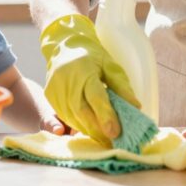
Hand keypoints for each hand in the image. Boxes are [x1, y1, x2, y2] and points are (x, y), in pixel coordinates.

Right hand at [39, 14, 139, 143]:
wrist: (64, 44)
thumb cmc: (91, 54)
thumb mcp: (110, 64)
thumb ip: (122, 86)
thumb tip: (136, 107)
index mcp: (84, 69)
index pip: (96, 97)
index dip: (106, 116)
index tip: (116, 133)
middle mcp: (67, 80)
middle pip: (82, 111)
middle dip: (98, 130)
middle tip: (113, 141)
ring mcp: (55, 88)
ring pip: (73, 117)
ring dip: (89, 130)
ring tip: (104, 139)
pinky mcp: (49, 95)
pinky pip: (65, 115)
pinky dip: (78, 124)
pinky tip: (90, 129)